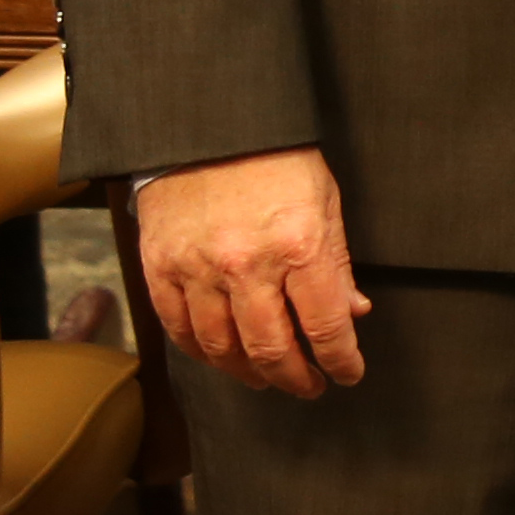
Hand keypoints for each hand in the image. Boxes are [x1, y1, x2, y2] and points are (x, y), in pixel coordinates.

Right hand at [136, 147, 369, 397]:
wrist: (210, 127)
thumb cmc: (277, 161)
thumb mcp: (325, 203)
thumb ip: (337, 264)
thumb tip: (353, 314)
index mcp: (299, 246)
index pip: (326, 326)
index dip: (341, 360)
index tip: (349, 373)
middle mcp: (247, 265)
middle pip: (272, 348)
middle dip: (297, 378)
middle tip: (310, 386)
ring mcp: (198, 269)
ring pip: (222, 348)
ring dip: (249, 373)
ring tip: (268, 378)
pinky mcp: (160, 268)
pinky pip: (180, 329)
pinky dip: (204, 353)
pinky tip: (224, 358)